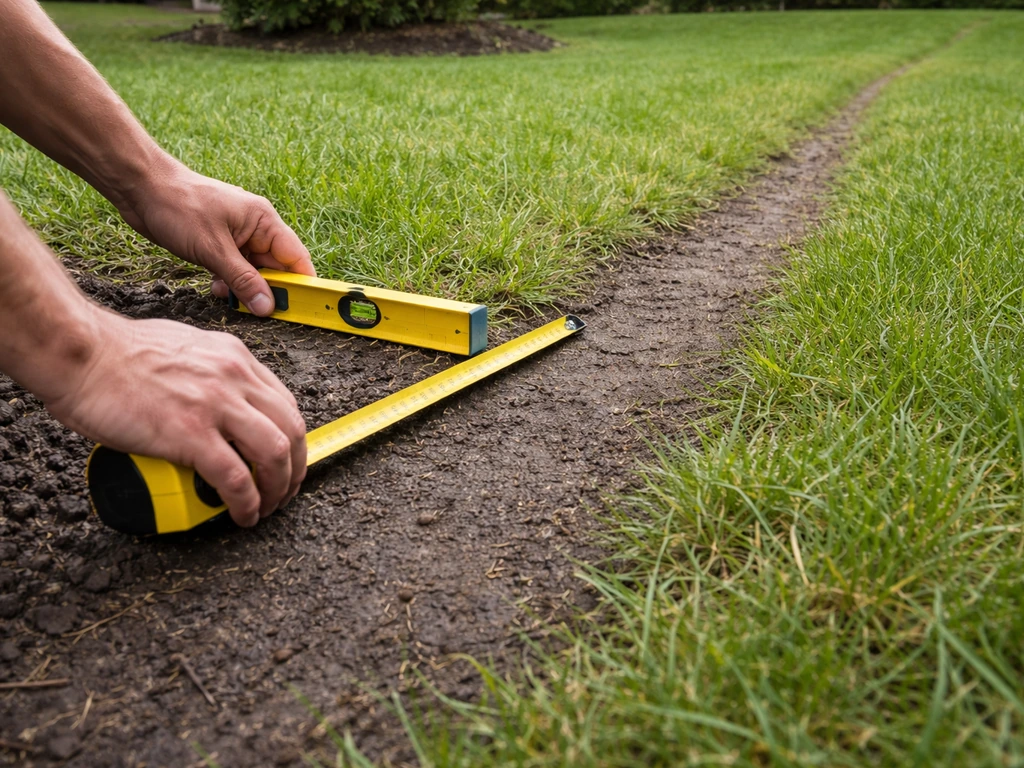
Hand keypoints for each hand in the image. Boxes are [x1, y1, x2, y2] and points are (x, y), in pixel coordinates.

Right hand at [45, 307, 306, 526]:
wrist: (79, 353)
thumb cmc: (115, 352)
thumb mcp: (184, 347)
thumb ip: (207, 370)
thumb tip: (211, 397)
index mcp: (233, 358)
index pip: (284, 402)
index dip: (292, 438)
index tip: (287, 459)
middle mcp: (234, 378)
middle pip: (291, 429)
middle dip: (296, 468)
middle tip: (284, 491)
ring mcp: (215, 405)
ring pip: (276, 454)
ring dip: (279, 489)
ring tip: (267, 508)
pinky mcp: (190, 434)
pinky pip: (236, 478)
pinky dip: (247, 503)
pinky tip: (243, 515)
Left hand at [115, 161, 315, 314]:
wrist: (140, 187)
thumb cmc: (178, 207)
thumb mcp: (213, 250)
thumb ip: (243, 280)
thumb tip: (268, 306)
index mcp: (264, 221)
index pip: (296, 258)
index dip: (302, 284)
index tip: (301, 308)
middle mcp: (256, 228)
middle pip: (277, 268)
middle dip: (268, 290)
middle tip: (258, 310)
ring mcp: (237, 236)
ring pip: (254, 272)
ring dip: (244, 288)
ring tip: (226, 294)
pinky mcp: (220, 243)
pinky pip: (235, 269)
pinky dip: (229, 282)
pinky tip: (216, 286)